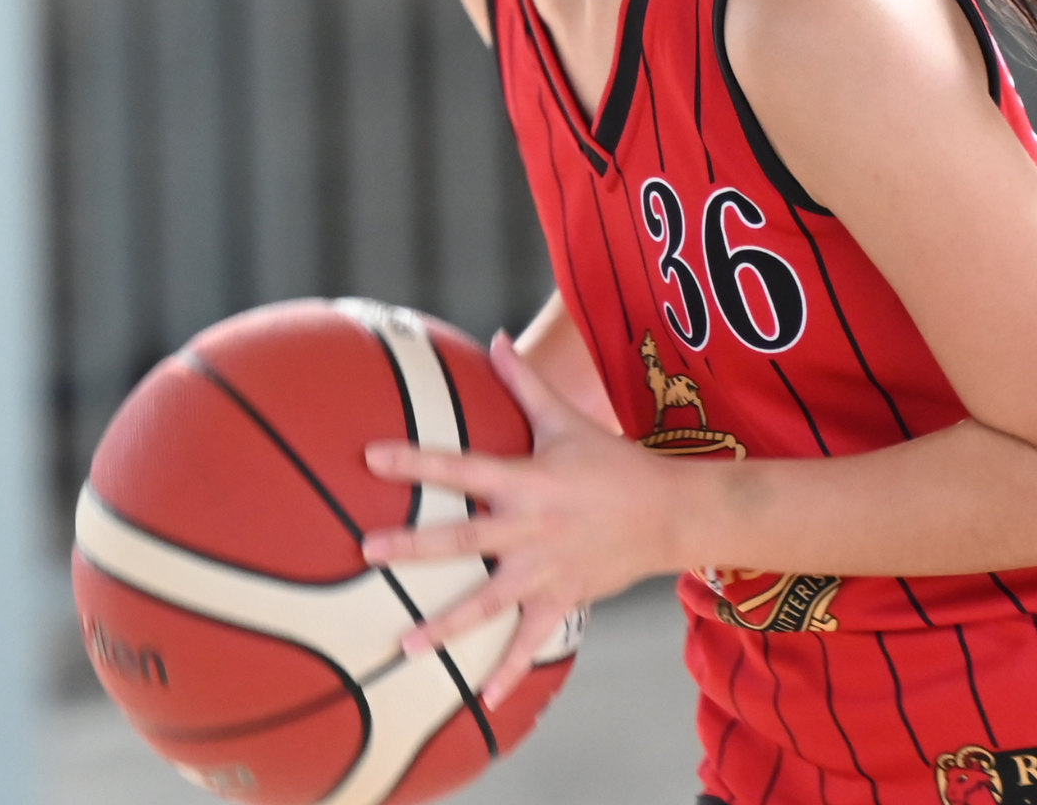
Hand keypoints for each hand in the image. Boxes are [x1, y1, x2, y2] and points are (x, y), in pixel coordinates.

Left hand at [360, 330, 676, 707]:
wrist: (670, 513)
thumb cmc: (612, 461)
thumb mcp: (567, 418)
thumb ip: (525, 382)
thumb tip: (494, 336)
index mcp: (528, 480)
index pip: (462, 466)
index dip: (417, 460)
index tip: (371, 458)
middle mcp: (532, 528)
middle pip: (463, 539)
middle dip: (412, 546)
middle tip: (366, 550)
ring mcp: (546, 570)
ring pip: (488, 601)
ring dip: (445, 624)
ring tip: (403, 643)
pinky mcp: (563, 600)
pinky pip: (532, 641)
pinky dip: (508, 670)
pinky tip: (480, 698)